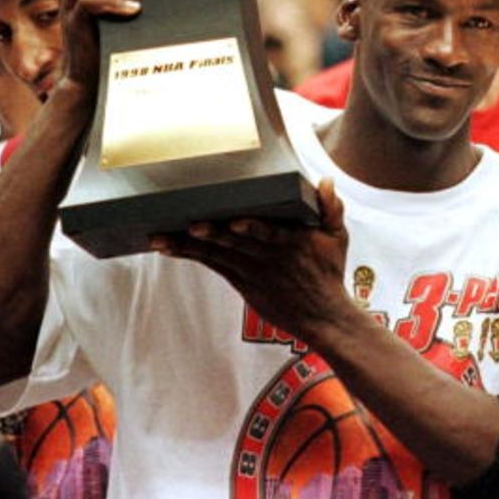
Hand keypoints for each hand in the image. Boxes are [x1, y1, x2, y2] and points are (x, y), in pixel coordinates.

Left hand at [150, 179, 352, 343]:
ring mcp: (251, 270)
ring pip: (217, 254)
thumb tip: (325, 180)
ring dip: (188, 245)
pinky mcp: (241, 282)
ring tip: (162, 238)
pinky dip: (191, 255)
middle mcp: (267, 256)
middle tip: (188, 224)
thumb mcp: (337, 237)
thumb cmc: (329, 272)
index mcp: (291, 241)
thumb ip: (331, 207)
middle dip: (210, 233)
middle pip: (234, 242)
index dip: (251, 228)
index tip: (234, 222)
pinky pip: (212, 265)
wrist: (322, 317)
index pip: (269, 233)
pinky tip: (169, 247)